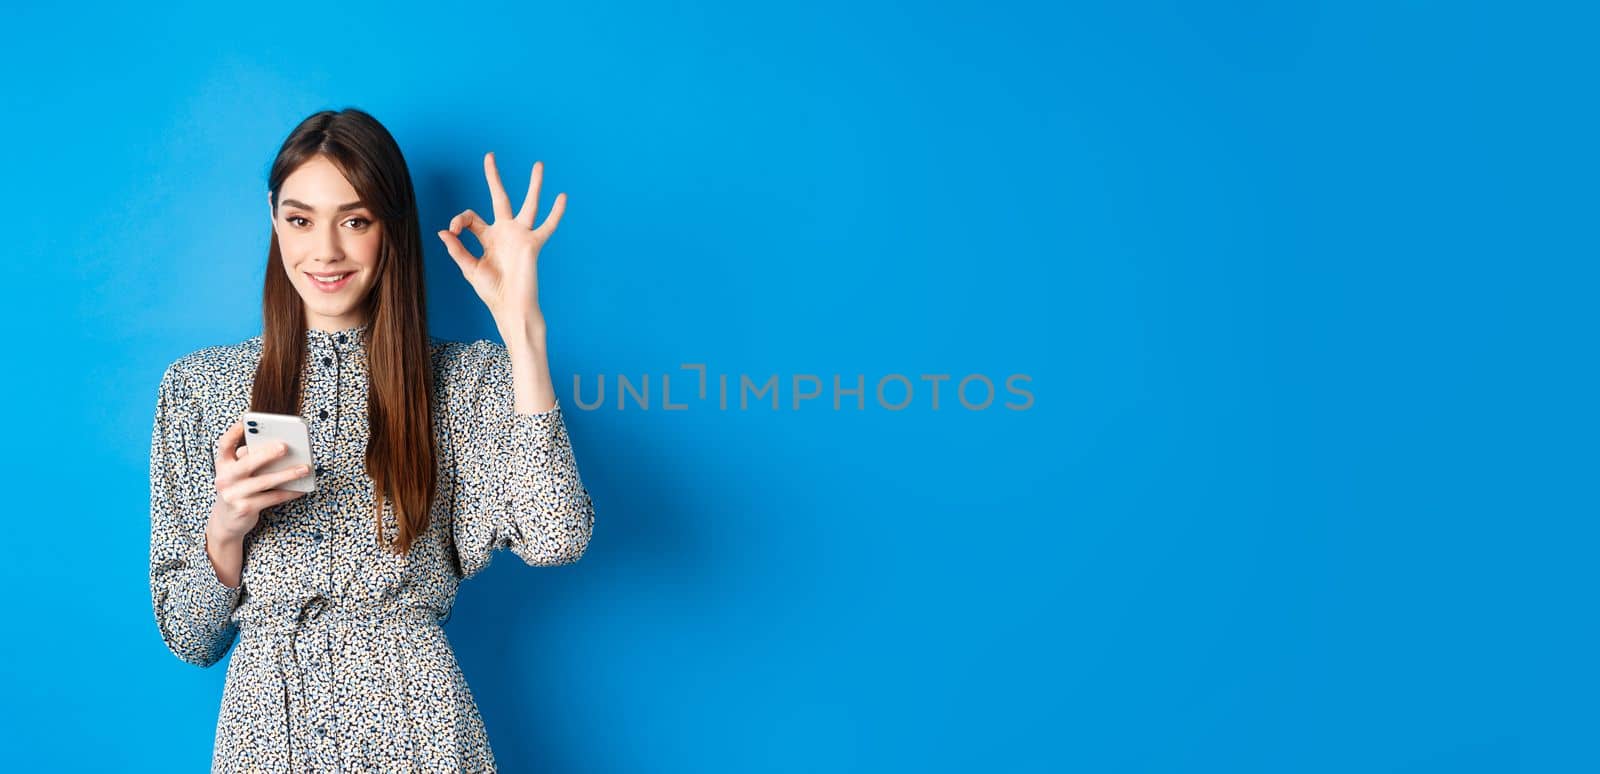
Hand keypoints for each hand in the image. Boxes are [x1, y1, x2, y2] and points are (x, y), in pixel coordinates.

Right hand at [206, 420, 310, 543]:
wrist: (225, 522)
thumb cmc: (237, 490)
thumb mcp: (236, 474)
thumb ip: (249, 460)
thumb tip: (278, 448)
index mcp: (222, 465)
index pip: (224, 445)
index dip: (233, 433)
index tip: (245, 421)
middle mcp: (224, 479)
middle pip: (247, 463)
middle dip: (267, 454)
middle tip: (285, 446)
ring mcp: (233, 495)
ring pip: (265, 481)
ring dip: (288, 474)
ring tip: (305, 468)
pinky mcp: (245, 509)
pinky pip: (273, 497)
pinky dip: (289, 492)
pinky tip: (301, 488)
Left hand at [437, 152, 566, 331]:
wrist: (510, 307)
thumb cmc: (491, 291)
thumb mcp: (469, 269)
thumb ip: (457, 249)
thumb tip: (443, 231)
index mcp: (488, 238)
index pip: (471, 217)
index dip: (458, 220)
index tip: (452, 231)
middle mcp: (505, 232)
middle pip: (500, 198)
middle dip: (494, 177)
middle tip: (489, 156)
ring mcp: (520, 236)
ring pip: (529, 204)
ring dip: (534, 185)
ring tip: (538, 165)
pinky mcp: (532, 244)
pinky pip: (547, 226)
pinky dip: (556, 213)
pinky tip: (562, 197)